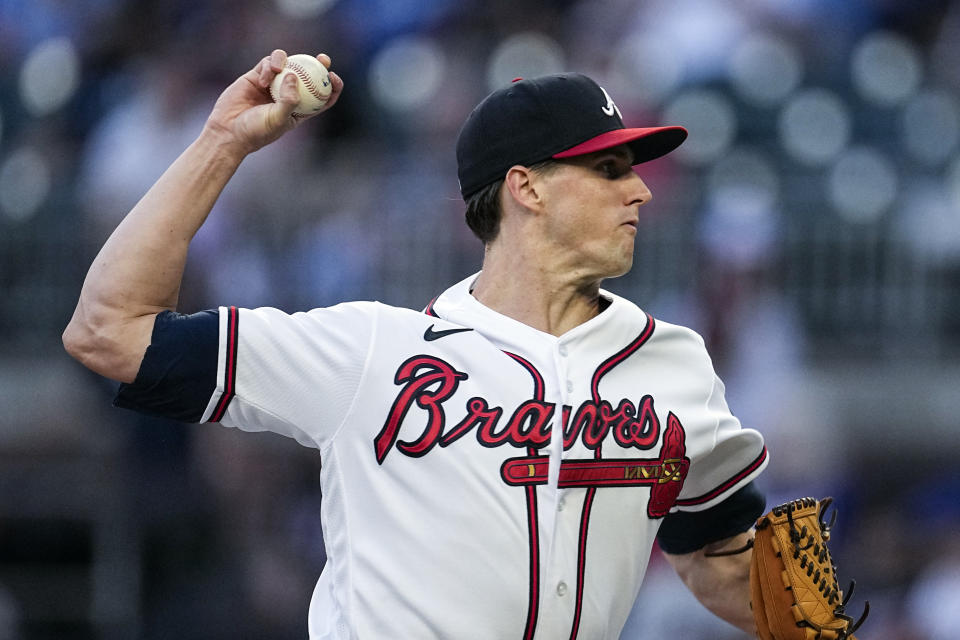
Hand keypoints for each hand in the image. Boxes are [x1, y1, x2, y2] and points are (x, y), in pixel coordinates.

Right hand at [203, 49, 343, 154]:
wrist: (228, 130)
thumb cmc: (255, 131)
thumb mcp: (277, 119)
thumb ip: (288, 100)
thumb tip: (293, 76)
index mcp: (300, 109)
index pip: (322, 96)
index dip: (332, 86)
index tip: (333, 77)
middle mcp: (288, 95)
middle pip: (310, 76)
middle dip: (319, 65)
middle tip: (323, 59)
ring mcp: (274, 84)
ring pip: (289, 64)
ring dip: (288, 62)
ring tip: (280, 71)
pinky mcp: (258, 76)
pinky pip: (269, 64)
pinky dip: (270, 66)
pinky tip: (264, 78)